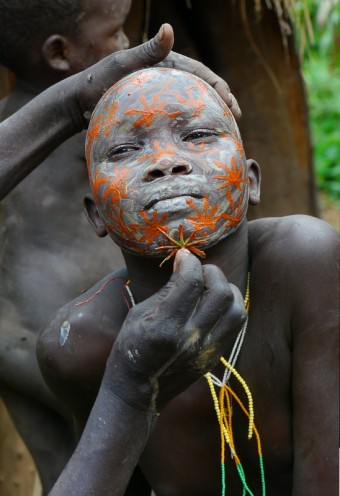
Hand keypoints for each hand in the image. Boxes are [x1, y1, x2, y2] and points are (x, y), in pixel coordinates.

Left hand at [68, 24, 240, 130]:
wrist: (81, 101)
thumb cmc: (100, 80)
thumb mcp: (123, 63)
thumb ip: (147, 50)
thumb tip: (169, 28)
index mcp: (166, 63)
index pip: (201, 73)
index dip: (219, 87)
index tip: (231, 104)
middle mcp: (168, 77)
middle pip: (203, 87)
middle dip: (223, 100)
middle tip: (236, 118)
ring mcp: (163, 93)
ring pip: (195, 100)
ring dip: (212, 111)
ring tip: (226, 126)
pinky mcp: (157, 108)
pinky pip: (181, 113)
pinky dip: (194, 121)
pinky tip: (199, 135)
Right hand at [104, 249, 245, 412]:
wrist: (137, 392)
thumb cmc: (130, 347)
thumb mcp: (139, 314)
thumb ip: (166, 290)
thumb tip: (185, 266)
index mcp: (165, 327)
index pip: (191, 282)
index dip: (189, 262)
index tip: (183, 257)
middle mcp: (191, 339)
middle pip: (220, 292)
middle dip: (211, 272)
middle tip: (197, 271)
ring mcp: (207, 351)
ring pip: (237, 310)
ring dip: (227, 290)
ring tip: (210, 286)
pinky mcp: (216, 357)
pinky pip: (236, 325)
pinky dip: (229, 307)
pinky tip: (214, 303)